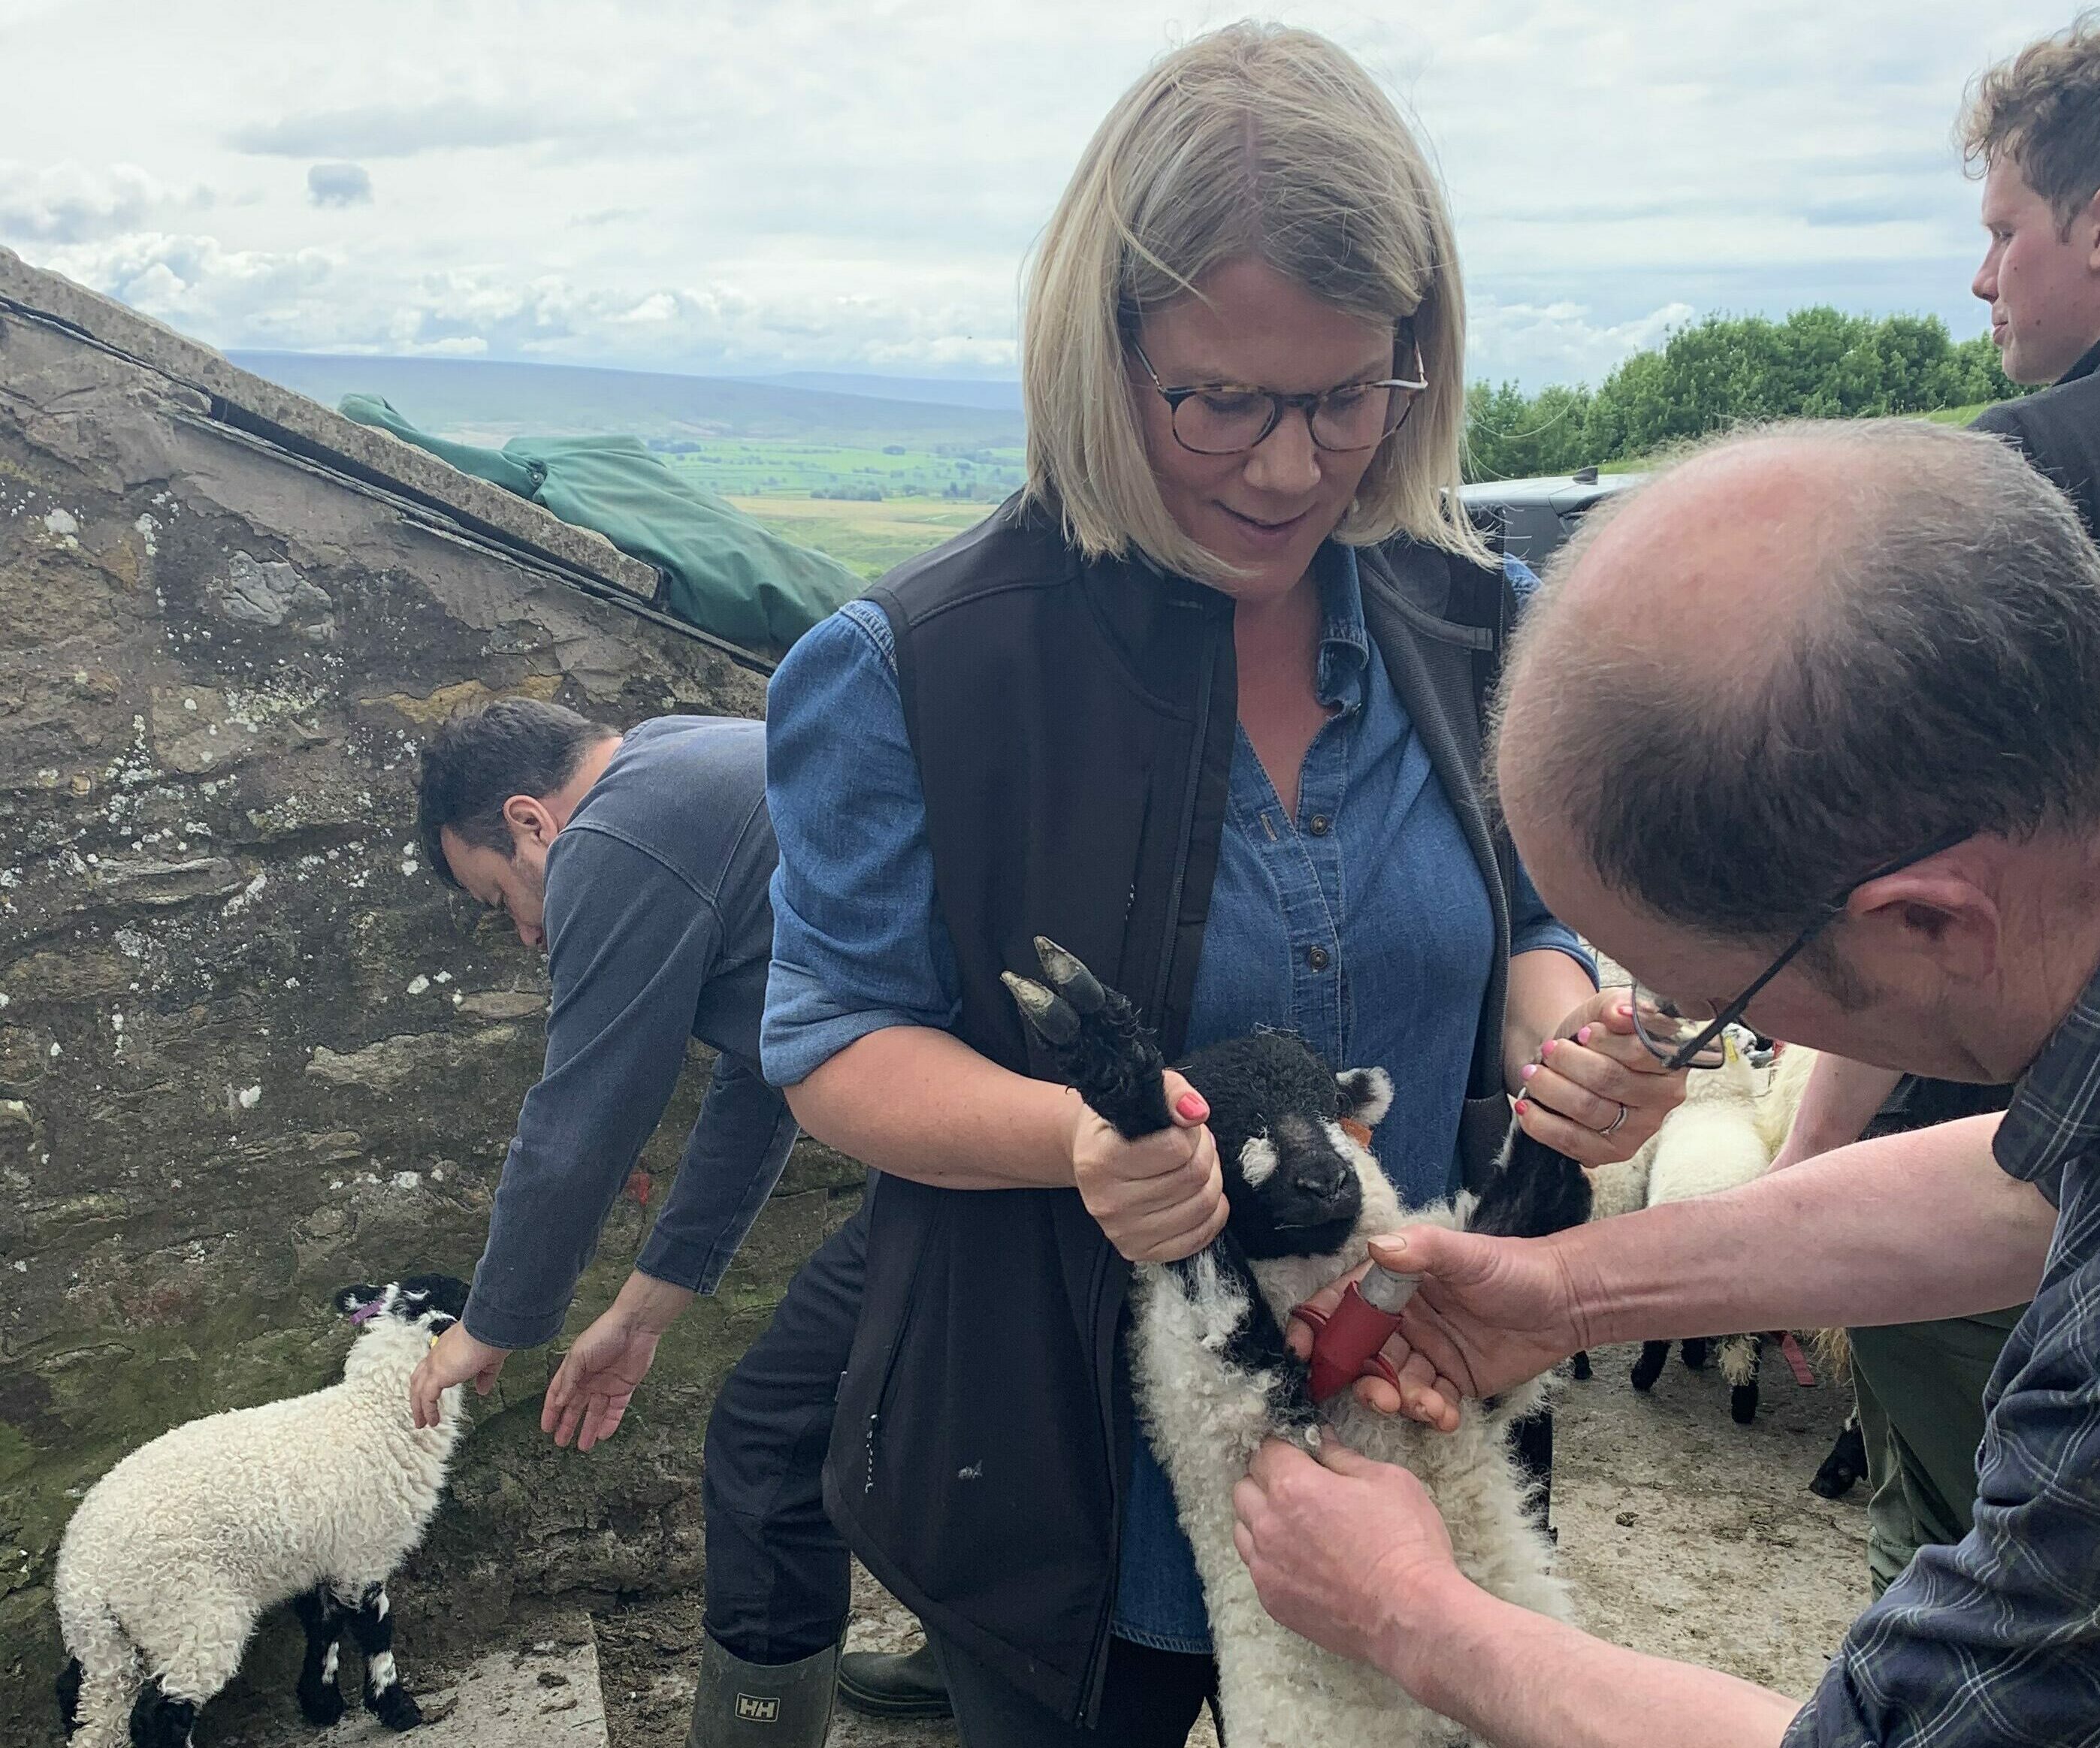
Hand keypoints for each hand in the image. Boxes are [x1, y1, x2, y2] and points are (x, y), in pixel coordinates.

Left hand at [410, 1322, 508, 1428]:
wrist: (488, 1330)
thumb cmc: (490, 1338)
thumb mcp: (489, 1361)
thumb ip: (485, 1376)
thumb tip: (482, 1390)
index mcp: (448, 1348)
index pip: (433, 1364)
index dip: (430, 1379)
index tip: (432, 1392)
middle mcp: (437, 1355)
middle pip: (418, 1378)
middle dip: (417, 1395)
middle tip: (419, 1410)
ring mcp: (434, 1365)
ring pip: (418, 1389)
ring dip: (418, 1407)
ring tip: (421, 1422)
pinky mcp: (436, 1375)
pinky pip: (426, 1398)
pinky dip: (427, 1411)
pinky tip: (432, 1421)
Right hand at [542, 1272, 692, 1450]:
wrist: (635, 1327)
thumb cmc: (603, 1335)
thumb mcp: (579, 1356)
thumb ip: (568, 1380)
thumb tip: (559, 1403)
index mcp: (574, 1370)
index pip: (558, 1395)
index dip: (551, 1412)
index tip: (545, 1429)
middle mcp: (589, 1380)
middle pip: (576, 1407)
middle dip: (568, 1425)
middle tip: (561, 1443)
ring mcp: (607, 1385)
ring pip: (596, 1412)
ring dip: (589, 1429)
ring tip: (582, 1447)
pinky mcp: (625, 1388)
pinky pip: (616, 1410)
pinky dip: (610, 1423)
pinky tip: (603, 1435)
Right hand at [1069, 1071, 1227, 1262]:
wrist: (1093, 1156)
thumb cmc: (1120, 1123)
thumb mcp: (1138, 1093)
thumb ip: (1170, 1091)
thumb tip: (1196, 1112)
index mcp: (1100, 1158)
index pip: (1176, 1148)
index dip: (1191, 1132)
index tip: (1183, 1126)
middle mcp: (1106, 1201)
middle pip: (1193, 1177)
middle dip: (1205, 1153)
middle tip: (1196, 1143)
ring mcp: (1121, 1231)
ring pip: (1202, 1206)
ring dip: (1212, 1180)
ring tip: (1196, 1165)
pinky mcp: (1137, 1251)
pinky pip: (1198, 1238)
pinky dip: (1212, 1214)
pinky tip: (1201, 1194)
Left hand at [1231, 1438, 1468, 1680]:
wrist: (1411, 1616)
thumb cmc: (1405, 1543)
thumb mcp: (1387, 1481)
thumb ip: (1344, 1458)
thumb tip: (1322, 1441)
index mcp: (1293, 1486)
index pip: (1265, 1451)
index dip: (1284, 1448)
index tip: (1300, 1454)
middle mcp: (1269, 1525)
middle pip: (1244, 1487)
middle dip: (1266, 1479)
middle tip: (1299, 1487)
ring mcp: (1266, 1567)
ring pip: (1242, 1528)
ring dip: (1260, 1518)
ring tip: (1296, 1525)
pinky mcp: (1272, 1601)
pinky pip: (1256, 1567)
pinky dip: (1269, 1556)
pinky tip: (1300, 1560)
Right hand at [1287, 1226, 1585, 1427]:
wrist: (1568, 1302)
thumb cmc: (1512, 1269)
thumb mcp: (1465, 1255)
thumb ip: (1420, 1250)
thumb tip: (1377, 1246)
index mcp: (1394, 1283)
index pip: (1344, 1303)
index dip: (1319, 1325)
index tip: (1303, 1350)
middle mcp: (1402, 1319)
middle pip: (1363, 1353)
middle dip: (1363, 1379)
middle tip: (1380, 1397)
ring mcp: (1426, 1351)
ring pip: (1394, 1383)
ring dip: (1401, 1400)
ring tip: (1425, 1406)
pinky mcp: (1451, 1380)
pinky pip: (1428, 1402)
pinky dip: (1431, 1413)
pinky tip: (1445, 1416)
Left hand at [1516, 990, 1686, 1166]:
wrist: (1575, 1058)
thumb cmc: (1598, 1033)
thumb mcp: (1607, 1007)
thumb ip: (1616, 1005)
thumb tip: (1620, 1014)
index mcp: (1673, 1059)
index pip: (1640, 1052)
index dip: (1604, 1041)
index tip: (1582, 1032)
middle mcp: (1665, 1098)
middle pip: (1609, 1079)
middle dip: (1568, 1061)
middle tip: (1549, 1049)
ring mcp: (1641, 1129)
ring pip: (1588, 1108)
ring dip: (1550, 1087)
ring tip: (1533, 1072)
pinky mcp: (1613, 1152)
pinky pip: (1574, 1141)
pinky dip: (1542, 1123)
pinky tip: (1527, 1106)